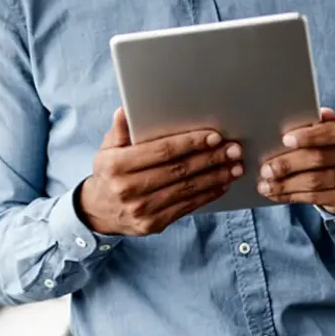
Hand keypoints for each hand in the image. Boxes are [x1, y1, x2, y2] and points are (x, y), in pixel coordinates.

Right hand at [78, 108, 244, 235]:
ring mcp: (142, 209)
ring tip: (235, 166)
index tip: (213, 136)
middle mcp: (128, 188)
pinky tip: (222, 184)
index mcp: (117, 165)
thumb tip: (125, 110)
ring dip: (215, 177)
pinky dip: (207, 195)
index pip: (161, 151)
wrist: (99, 211)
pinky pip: (186, 207)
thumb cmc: (109, 172)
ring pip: (186, 189)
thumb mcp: (107, 148)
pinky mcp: (153, 224)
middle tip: (233, 149)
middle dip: (210, 158)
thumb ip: (120, 130)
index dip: (190, 143)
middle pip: (178, 170)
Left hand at [256, 108, 334, 214]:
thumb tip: (300, 118)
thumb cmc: (333, 141)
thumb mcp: (328, 127)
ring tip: (266, 184)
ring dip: (287, 184)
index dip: (311, 136)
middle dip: (289, 164)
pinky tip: (278, 194)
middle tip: (266, 168)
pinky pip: (319, 197)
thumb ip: (315, 123)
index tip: (285, 139)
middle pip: (322, 158)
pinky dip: (294, 196)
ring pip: (317, 181)